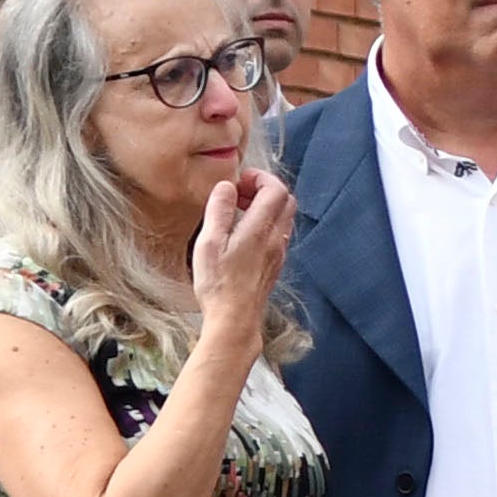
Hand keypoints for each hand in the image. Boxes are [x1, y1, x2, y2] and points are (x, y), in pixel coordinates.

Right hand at [185, 171, 293, 355]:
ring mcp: (279, 252)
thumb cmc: (218, 284)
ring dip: (265, 205)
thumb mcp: (210, 242)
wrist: (235, 318)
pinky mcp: (275, 263)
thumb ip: (220, 211)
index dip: (260, 178)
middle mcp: (276, 239)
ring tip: (237, 210)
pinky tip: (243, 231)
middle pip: (286, 200)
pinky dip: (265, 222)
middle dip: (264, 188)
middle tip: (239, 192)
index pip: (277, 190)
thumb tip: (227, 186)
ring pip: (284, 217)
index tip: (239, 181)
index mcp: (261, 230)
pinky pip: (279, 233)